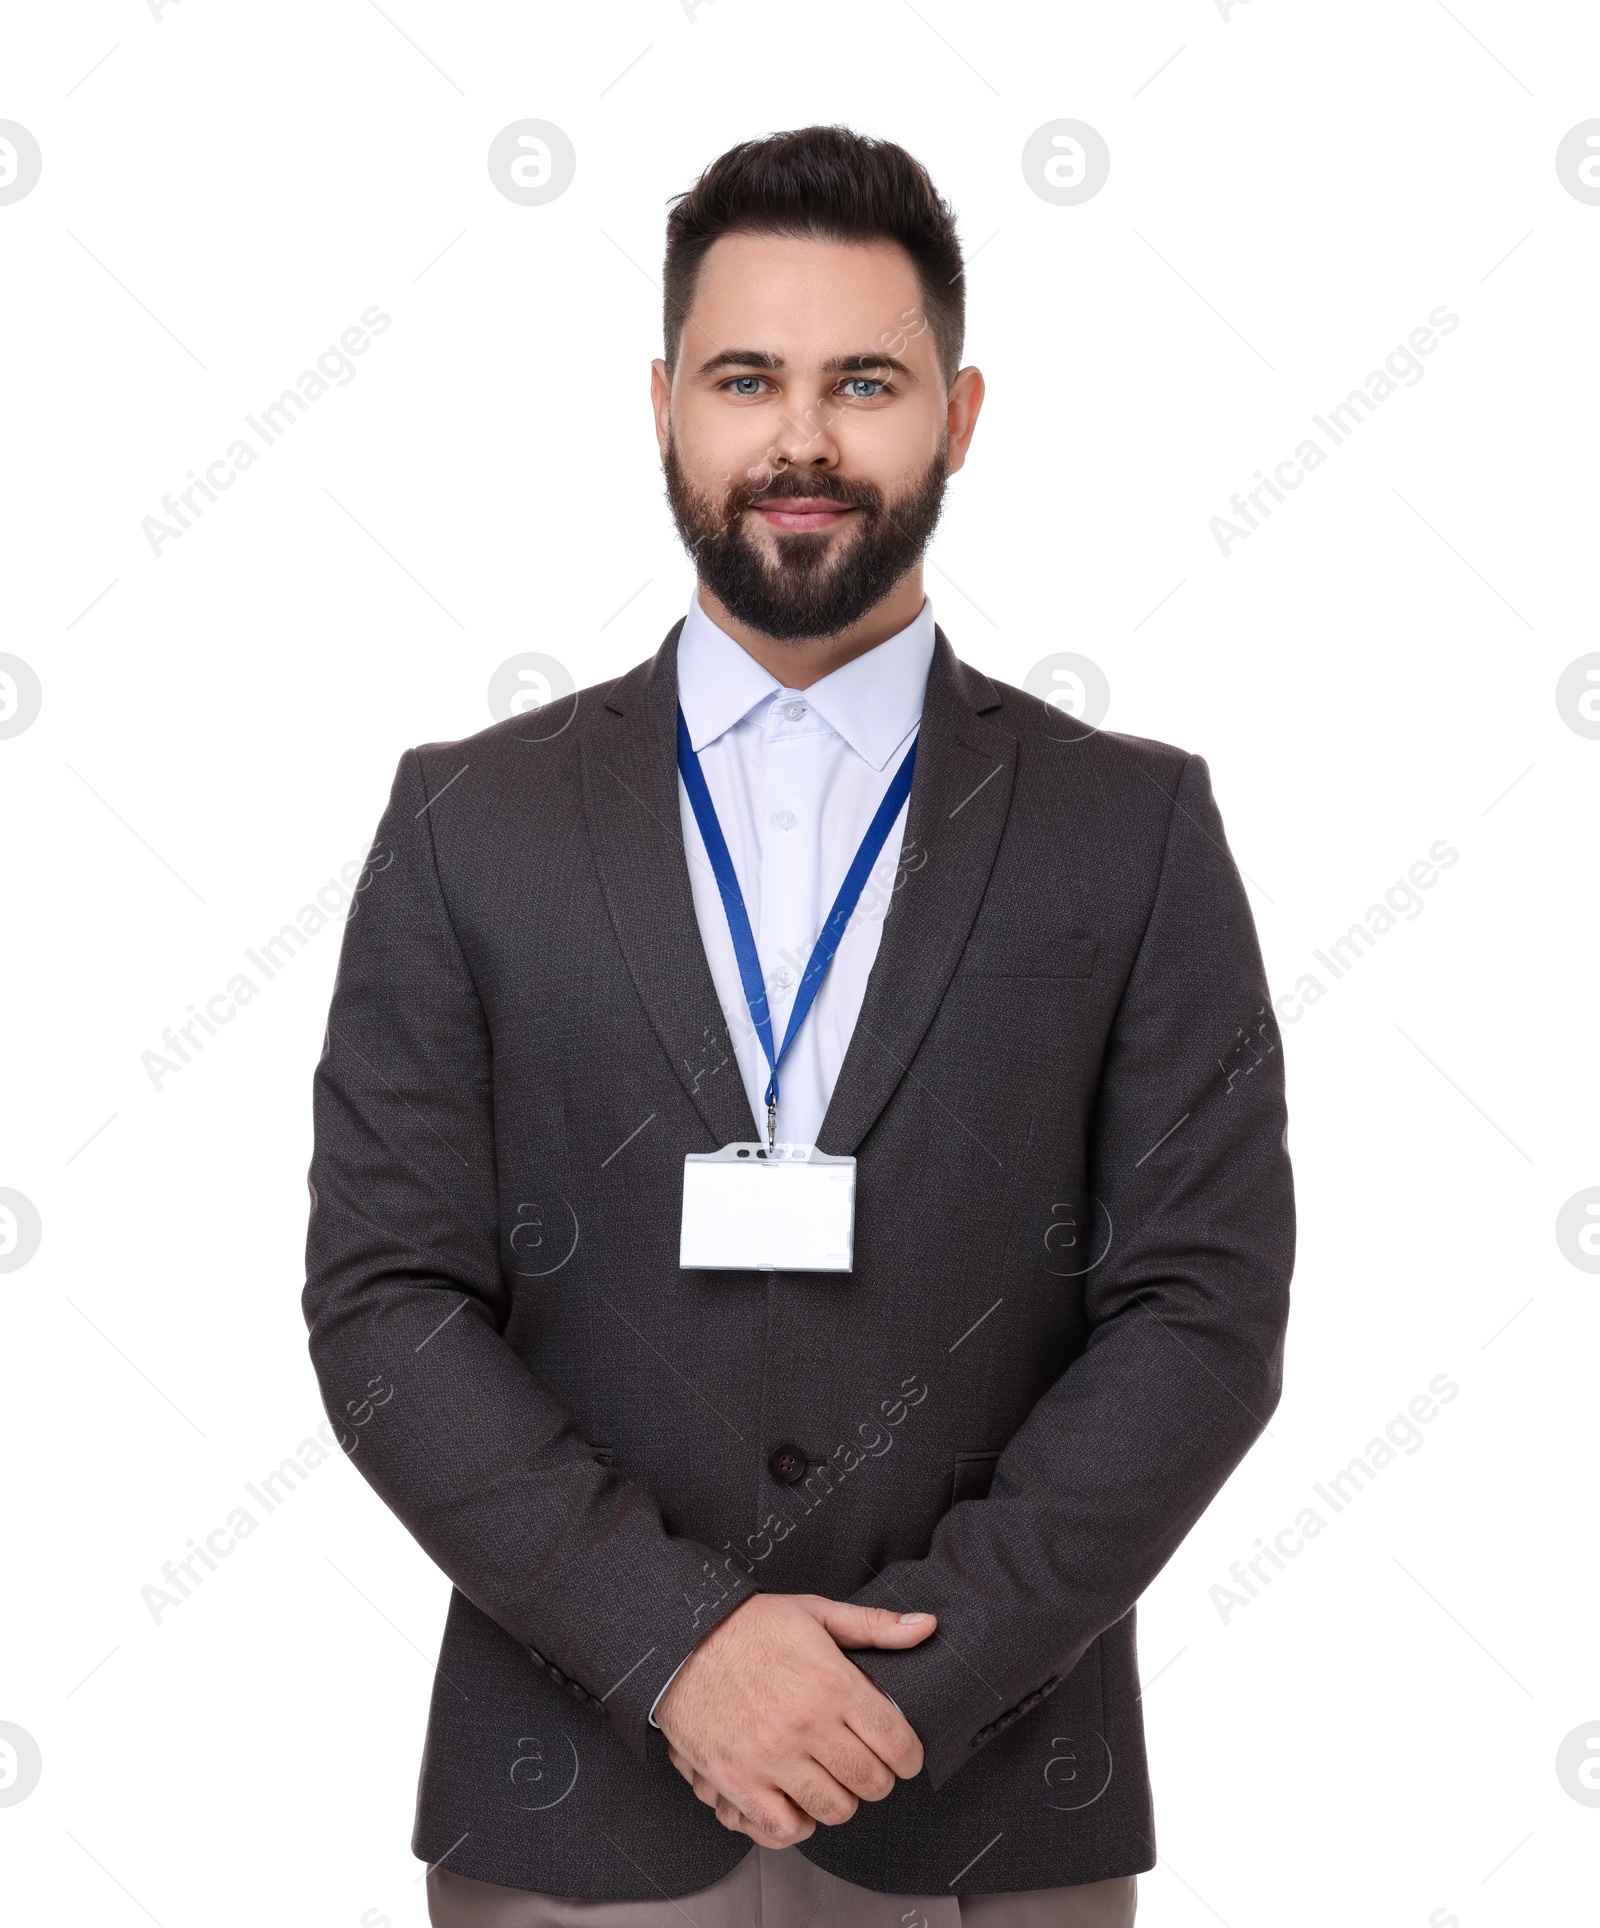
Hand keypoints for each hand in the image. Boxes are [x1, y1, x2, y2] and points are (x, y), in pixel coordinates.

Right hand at [655, 1592, 934, 1847]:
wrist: (680, 1639)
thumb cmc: (749, 1625)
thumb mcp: (815, 1612)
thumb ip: (874, 1626)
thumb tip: (925, 1626)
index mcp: (832, 1682)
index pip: (897, 1743)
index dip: (909, 1756)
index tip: (902, 1755)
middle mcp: (806, 1724)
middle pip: (871, 1782)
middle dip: (878, 1778)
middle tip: (867, 1766)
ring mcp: (771, 1757)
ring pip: (835, 1809)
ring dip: (841, 1799)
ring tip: (833, 1780)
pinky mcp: (738, 1780)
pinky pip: (784, 1828)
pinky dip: (799, 1823)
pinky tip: (798, 1800)